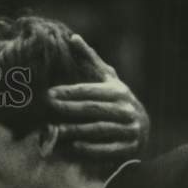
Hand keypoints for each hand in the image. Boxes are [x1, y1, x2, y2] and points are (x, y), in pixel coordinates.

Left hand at [47, 34, 149, 160]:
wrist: (139, 130)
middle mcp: (126, 109)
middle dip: (70, 108)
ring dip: (75, 130)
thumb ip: (90, 61)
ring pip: (99, 129)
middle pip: (93, 109)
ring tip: (54, 130)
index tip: (49, 94)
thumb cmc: (115, 101)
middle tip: (48, 109)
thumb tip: (72, 38)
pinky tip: (72, 147)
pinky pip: (107, 150)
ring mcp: (129, 129)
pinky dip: (89, 149)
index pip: (91, 91)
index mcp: (118, 91)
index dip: (69, 92)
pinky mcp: (128, 148)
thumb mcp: (106, 80)